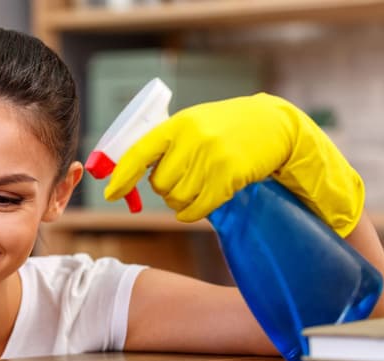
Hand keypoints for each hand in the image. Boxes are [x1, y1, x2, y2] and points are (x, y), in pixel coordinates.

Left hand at [104, 93, 363, 236]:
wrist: (273, 126)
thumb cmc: (224, 127)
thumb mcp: (192, 125)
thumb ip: (165, 145)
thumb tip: (129, 173)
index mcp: (177, 125)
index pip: (139, 153)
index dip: (122, 176)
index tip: (110, 193)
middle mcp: (192, 141)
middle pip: (159, 184)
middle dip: (163, 190)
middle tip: (179, 181)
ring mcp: (211, 159)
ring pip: (177, 198)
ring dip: (180, 201)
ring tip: (195, 186)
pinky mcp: (228, 178)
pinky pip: (197, 209)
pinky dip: (193, 212)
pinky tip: (200, 203)